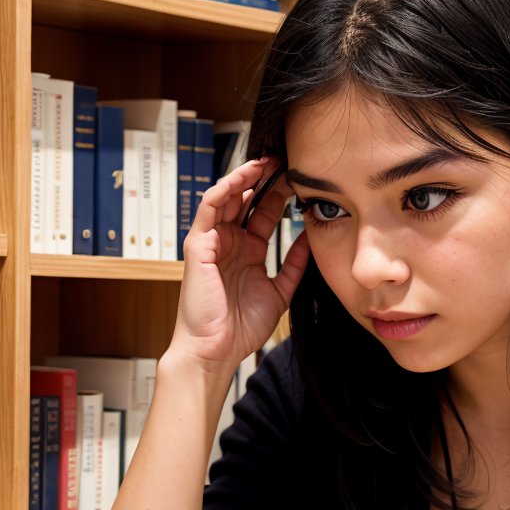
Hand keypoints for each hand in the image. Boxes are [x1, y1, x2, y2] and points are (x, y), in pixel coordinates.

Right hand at [171, 157, 310, 371]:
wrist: (217, 351)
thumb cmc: (241, 328)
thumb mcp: (280, 290)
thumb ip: (295, 264)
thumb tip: (311, 237)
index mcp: (246, 251)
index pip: (262, 213)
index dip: (279, 193)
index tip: (301, 177)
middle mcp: (229, 242)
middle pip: (246, 199)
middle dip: (265, 178)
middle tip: (287, 158)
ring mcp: (213, 242)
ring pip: (227, 197)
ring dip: (246, 177)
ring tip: (267, 160)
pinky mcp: (198, 244)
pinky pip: (209, 207)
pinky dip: (225, 188)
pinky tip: (244, 177)